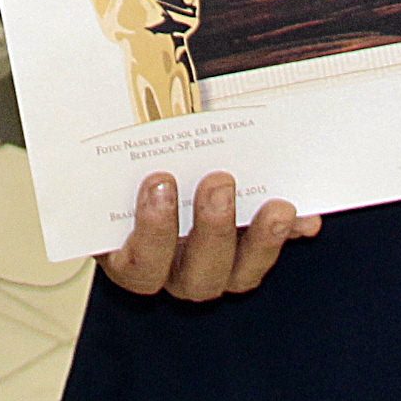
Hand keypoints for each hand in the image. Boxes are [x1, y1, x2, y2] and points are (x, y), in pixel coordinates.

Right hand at [98, 171, 317, 299]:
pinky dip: (291, 234)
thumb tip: (93, 124)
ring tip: (276, 207)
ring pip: (240, 275)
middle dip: (212, 230)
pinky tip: (307, 218)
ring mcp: (215, 269)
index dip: (151, 230)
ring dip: (261, 242)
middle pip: (196, 276)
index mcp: (130, 255)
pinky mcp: (248, 254)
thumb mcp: (115, 161)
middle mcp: (174, 272)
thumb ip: (113, 157)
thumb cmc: (132, 163)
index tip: (160, 182)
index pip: (139, 264)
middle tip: (219, 182)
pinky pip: (271, 250)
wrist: (159, 159)